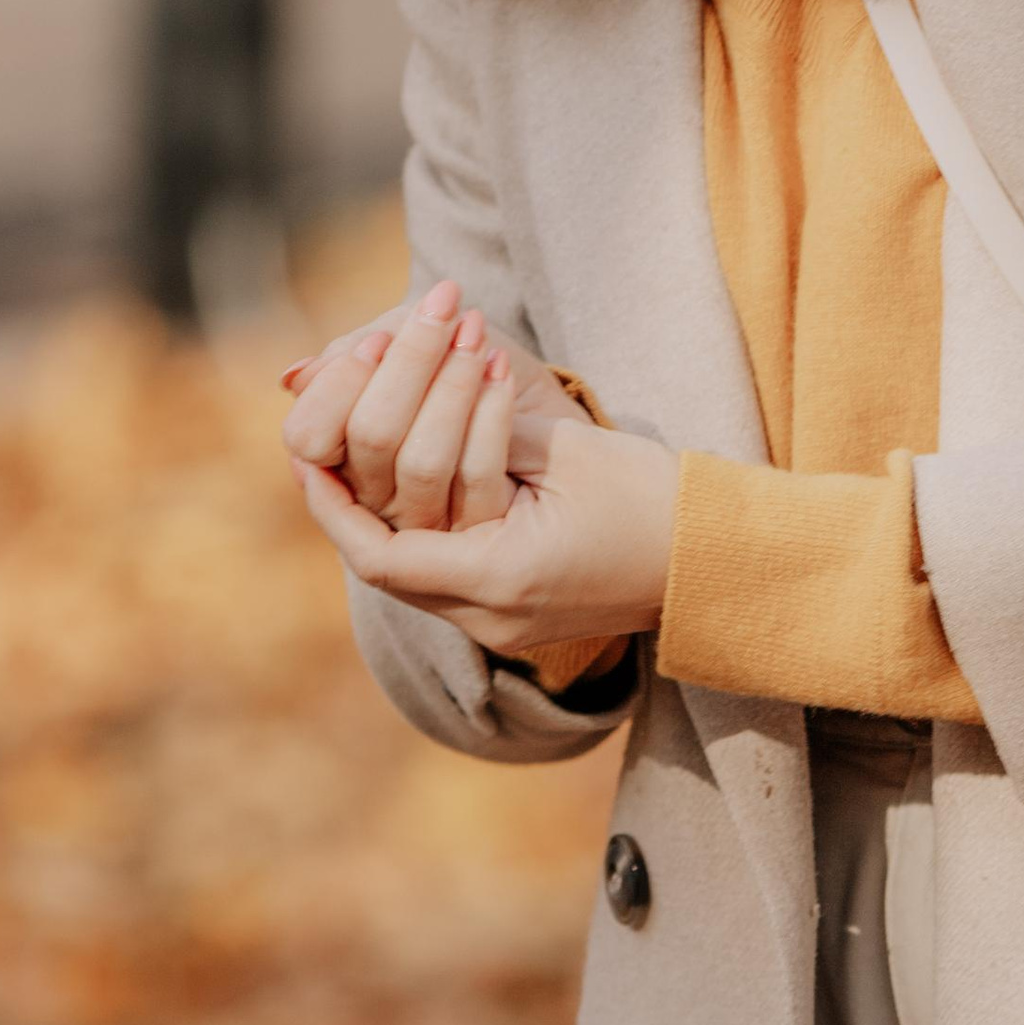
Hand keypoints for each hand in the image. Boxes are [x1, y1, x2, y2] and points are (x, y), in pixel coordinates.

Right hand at [280, 280, 576, 530]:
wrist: (531, 415)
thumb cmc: (454, 375)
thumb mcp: (401, 354)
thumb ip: (352, 360)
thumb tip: (296, 377)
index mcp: (337, 460)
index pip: (308, 436)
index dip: (341, 382)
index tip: (382, 336)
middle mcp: (373, 502)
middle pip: (372, 437)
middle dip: (409, 362)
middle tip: (444, 306)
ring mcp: (425, 523)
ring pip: (424, 461)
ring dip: (452, 381)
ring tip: (476, 328)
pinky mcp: (481, 528)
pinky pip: (478, 475)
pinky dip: (491, 409)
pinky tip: (501, 365)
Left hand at [298, 409, 678, 660]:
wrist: (717, 560)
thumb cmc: (653, 496)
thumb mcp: (566, 449)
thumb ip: (487, 431)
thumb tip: (422, 398)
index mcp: (501, 578)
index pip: (379, 555)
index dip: (333, 506)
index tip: (306, 456)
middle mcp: (491, 616)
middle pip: (386, 565)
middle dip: (351, 502)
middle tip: (323, 448)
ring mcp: (503, 626)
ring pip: (413, 573)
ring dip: (386, 514)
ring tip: (360, 460)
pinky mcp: (516, 618)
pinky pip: (445, 577)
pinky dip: (422, 529)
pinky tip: (412, 486)